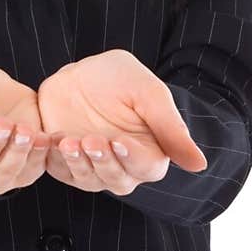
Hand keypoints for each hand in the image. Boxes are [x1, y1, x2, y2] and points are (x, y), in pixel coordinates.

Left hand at [37, 50, 207, 195]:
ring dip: (78, 163)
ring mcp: (92, 167)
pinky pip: (59, 170)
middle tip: (91, 139)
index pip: (147, 167)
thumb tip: (200, 165)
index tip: (119, 140)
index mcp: (150, 152)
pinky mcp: (64, 162)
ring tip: (68, 141)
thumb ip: (171, 127)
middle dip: (103, 161)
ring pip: (88, 179)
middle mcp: (122, 166)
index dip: (133, 157)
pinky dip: (55, 158)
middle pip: (117, 179)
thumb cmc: (121, 79)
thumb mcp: (148, 93)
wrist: (80, 71)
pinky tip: (51, 139)